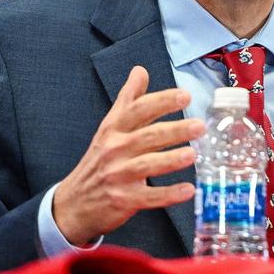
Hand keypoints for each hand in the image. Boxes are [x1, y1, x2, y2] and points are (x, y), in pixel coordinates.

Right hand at [53, 66, 204, 245]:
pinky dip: (169, 194)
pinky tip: (188, 189)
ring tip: (192, 154)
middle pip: (147, 136)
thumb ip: (128, 99)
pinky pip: (149, 196)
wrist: (74, 203)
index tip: (184, 96)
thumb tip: (140, 70)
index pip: (138, 110)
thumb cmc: (98, 161)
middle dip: (174, 130)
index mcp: (113, 129)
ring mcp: (118, 175)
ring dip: (171, 159)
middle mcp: (114, 150)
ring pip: (147, 165)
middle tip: (199, 126)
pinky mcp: (123, 200)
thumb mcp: (108, 127)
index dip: (161, 101)